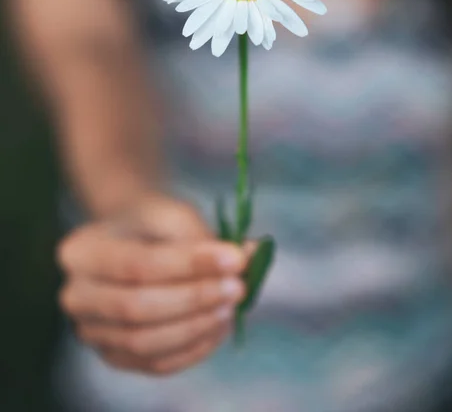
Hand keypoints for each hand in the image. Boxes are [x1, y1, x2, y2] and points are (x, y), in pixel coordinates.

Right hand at [57, 195, 246, 374]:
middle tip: (239, 285)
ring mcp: (91, 332)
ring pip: (145, 342)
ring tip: (232, 305)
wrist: (131, 242)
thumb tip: (249, 256)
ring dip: (197, 326)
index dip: (189, 265)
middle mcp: (76, 296)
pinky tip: (220, 325)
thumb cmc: (152, 224)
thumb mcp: (172, 214)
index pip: (137, 264)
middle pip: (136, 308)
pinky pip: (155, 364)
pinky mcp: (114, 356)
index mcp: (81, 251)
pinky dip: (194, 348)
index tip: (235, 258)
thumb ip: (204, 236)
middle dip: (195, 299)